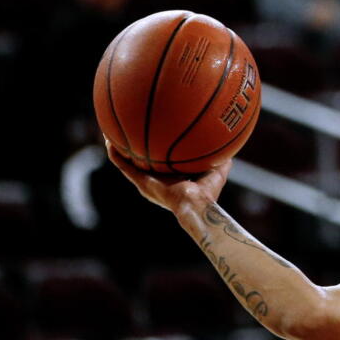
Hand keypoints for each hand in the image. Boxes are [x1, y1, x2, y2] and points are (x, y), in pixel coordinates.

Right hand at [105, 139, 230, 214]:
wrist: (195, 206)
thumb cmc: (207, 194)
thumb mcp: (216, 172)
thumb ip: (221, 160)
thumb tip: (229, 148)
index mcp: (170, 181)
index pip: (160, 166)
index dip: (155, 154)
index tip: (154, 141)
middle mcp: (155, 182)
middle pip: (141, 164)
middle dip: (134, 151)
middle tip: (129, 134)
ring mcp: (146, 183)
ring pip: (128, 164)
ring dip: (119, 150)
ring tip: (111, 135)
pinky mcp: (141, 183)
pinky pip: (124, 167)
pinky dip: (116, 155)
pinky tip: (110, 142)